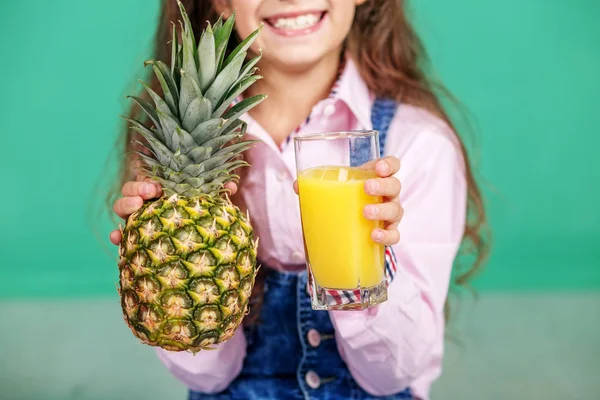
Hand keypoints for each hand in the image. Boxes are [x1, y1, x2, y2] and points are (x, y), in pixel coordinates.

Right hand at [108, 175, 237, 245]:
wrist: (197, 250)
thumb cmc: (200, 216)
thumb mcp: (209, 203)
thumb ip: (217, 192)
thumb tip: (231, 185)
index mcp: (162, 188)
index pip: (149, 175)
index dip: (149, 175)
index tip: (159, 184)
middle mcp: (146, 200)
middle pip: (132, 188)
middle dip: (137, 188)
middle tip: (152, 193)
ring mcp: (137, 218)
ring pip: (122, 206)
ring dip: (125, 204)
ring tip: (137, 207)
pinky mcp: (133, 236)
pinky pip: (120, 234)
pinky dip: (116, 234)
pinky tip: (116, 238)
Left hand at [292, 156, 402, 246]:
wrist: (347, 230)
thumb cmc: (342, 203)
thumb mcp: (330, 191)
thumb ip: (314, 186)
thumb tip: (297, 185)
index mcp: (375, 179)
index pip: (392, 165)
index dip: (389, 164)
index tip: (379, 168)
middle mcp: (387, 195)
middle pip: (395, 185)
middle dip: (383, 185)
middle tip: (366, 188)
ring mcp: (390, 215)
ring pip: (396, 210)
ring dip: (382, 210)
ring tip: (365, 212)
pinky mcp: (388, 233)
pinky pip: (395, 235)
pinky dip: (387, 235)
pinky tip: (374, 235)